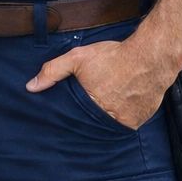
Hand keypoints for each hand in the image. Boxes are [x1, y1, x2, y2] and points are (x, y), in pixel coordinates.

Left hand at [27, 39, 176, 129]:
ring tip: (105, 99)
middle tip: (90, 101)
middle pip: (92, 123)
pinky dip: (121, 114)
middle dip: (88, 115)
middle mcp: (110, 119)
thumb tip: (31, 87)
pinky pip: (126, 122)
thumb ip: (53, 72)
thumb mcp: (77, 59)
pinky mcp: (140, 120)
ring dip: (106, 115)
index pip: (74, 119)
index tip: (69, 108)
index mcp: (91, 107)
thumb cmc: (113, 57)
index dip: (70, 113)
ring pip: (109, 123)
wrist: (150, 57)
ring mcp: (127, 122)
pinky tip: (119, 100)